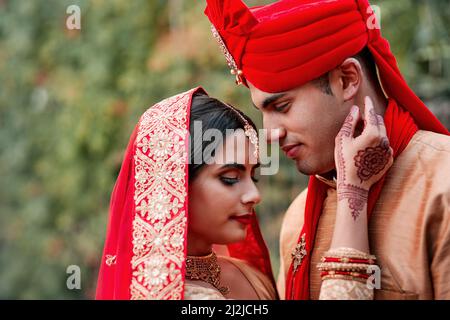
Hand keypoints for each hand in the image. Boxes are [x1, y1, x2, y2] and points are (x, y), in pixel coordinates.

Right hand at [334, 96, 392, 219]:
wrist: (354, 184)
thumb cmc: (345, 162)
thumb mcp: (342, 140)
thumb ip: (350, 123)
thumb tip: (356, 110)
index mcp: (372, 133)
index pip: (371, 114)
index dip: (368, 105)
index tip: (367, 98)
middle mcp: (384, 140)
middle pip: (379, 122)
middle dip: (371, 118)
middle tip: (361, 118)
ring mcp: (388, 150)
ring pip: (383, 134)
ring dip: (374, 131)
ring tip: (362, 134)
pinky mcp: (389, 159)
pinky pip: (385, 146)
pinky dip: (378, 143)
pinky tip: (367, 148)